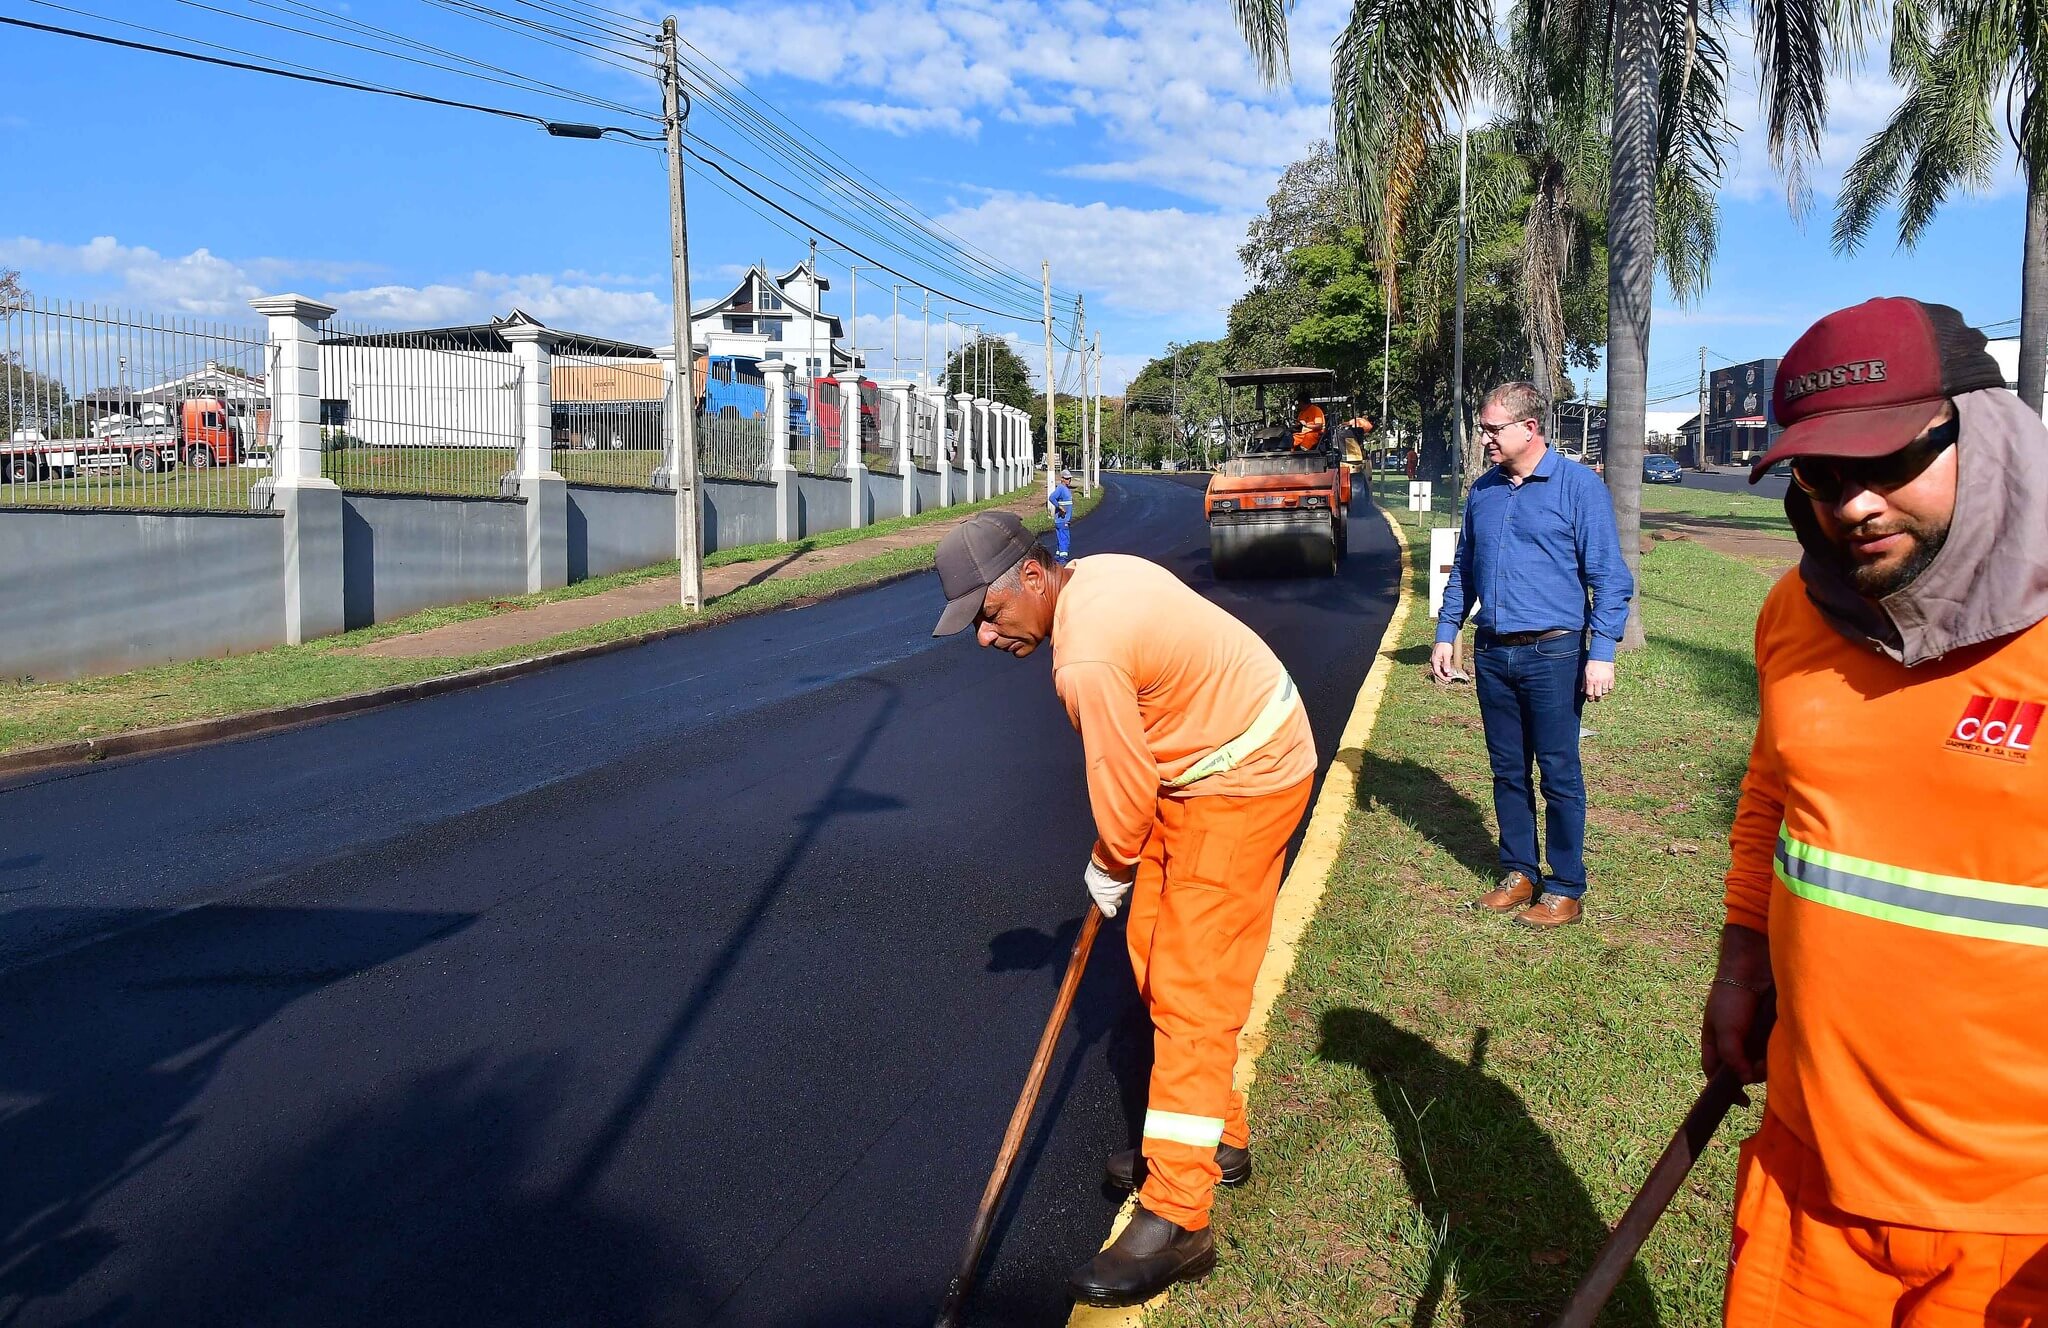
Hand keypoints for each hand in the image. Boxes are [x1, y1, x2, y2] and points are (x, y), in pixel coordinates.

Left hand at [1084, 860, 1133, 917]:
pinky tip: (1117, 872)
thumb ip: (1093, 892)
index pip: (1110, 914)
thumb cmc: (1097, 870)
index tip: (1106, 908)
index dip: (1108, 911)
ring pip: (1121, 891)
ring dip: (1116, 886)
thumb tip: (1092, 895)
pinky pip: (1126, 882)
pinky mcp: (1130, 881)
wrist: (1108, 859)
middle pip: (1116, 901)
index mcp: (1104, 901)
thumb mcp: (1089, 882)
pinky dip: (1122, 879)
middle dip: (1112, 896)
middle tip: (1107, 887)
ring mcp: (1123, 890)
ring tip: (1110, 876)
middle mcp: (1115, 898)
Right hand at [1430, 641, 1456, 682]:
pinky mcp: (1437, 658)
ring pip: (1438, 669)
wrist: (1444, 639)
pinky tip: (1447, 670)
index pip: (1437, 672)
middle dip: (1443, 676)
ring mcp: (1435, 659)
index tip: (1448, 680)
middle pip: (1437, 671)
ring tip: (1449, 675)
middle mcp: (1433, 661)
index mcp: (1434, 661)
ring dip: (1443, 673)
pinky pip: (1439, 665)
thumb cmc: (1445, 646)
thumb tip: (1447, 672)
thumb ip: (1446, 664)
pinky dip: (1443, 669)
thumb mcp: (1447, 655)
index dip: (1442, 677)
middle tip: (1449, 679)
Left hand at [1583, 660, 1615, 700]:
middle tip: (1596, 698)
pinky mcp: (1611, 678)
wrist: (1601, 656)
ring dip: (1602, 693)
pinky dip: (1609, 688)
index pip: (1590, 694)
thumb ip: (1584, 683)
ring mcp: (1605, 680)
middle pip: (1598, 695)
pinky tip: (1606, 687)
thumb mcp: (1585, 673)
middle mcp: (1598, 682)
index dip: (1590, 698)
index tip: (1590, 699)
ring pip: (1605, 692)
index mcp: (1590, 680)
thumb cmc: (1591, 664)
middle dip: (1597, 698)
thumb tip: (1583, 691)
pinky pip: (1611, 687)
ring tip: (1601, 691)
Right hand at [1701, 925, 1771, 1083]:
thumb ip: (1731, 1056)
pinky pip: (1774, 1052)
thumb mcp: (1724, 1029)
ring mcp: (1754, 1039)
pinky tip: (1777, 1043)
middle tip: (1757, 1065)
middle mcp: (1735, 1044)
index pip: (1715, 1074)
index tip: (1743, 1100)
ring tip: (1767, 1048)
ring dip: (1764, 1063)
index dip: (1725, 1090)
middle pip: (1741, 1072)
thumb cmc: (1732, 997)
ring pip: (1760, 1064)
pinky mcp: (1771, 1033)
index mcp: (1715, 1043)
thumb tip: (1743, 1080)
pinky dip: (1776, 1053)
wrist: (1754, 970)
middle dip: (1750, 1074)